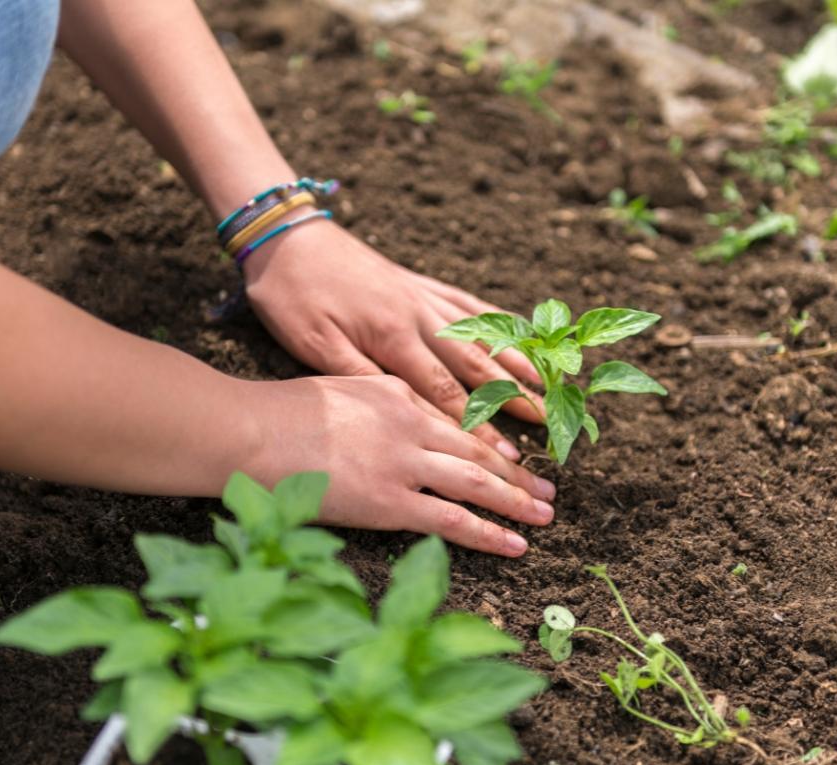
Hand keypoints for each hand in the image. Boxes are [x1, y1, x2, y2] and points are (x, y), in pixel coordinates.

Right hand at [239, 375, 554, 556]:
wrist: (246, 430)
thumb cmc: (274, 413)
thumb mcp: (334, 387)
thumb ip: (372, 400)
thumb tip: (393, 415)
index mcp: (396, 394)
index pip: (455, 422)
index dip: (489, 443)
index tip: (511, 456)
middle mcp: (410, 424)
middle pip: (478, 451)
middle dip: (517, 471)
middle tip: (548, 486)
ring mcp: (404, 462)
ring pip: (477, 483)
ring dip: (517, 500)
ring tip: (547, 513)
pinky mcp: (390, 502)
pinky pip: (453, 520)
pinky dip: (490, 533)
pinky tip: (516, 543)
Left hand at [242, 218, 543, 460]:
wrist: (288, 236)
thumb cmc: (292, 295)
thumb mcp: (313, 344)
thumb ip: (361, 377)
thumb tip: (406, 412)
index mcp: (392, 337)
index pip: (445, 393)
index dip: (478, 426)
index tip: (506, 455)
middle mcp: (418, 316)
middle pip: (476, 363)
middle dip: (513, 395)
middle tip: (547, 420)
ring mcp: (422, 296)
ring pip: (481, 331)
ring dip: (516, 358)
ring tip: (547, 381)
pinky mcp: (420, 282)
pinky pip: (468, 302)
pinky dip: (497, 318)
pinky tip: (518, 328)